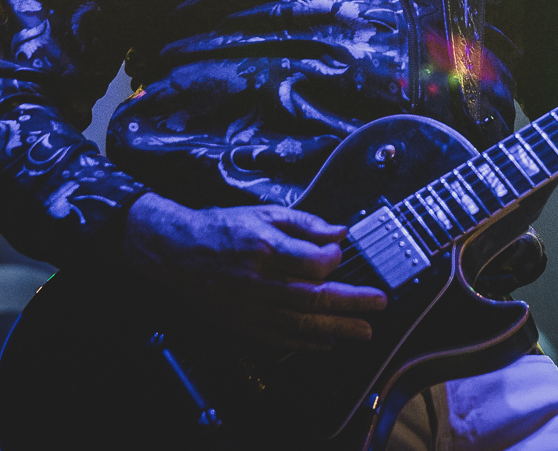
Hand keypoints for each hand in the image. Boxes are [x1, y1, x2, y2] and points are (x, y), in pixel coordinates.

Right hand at [122, 193, 386, 350]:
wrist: (178, 252)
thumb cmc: (223, 229)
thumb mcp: (264, 213)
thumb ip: (305, 223)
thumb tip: (340, 232)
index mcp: (265, 248)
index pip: (309, 263)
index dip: (332, 262)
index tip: (342, 256)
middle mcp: (259, 281)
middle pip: (312, 297)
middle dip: (350, 302)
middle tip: (379, 304)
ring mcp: (251, 307)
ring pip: (300, 323)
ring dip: (336, 329)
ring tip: (364, 331)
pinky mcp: (243, 323)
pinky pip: (280, 338)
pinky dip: (306, 344)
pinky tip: (328, 344)